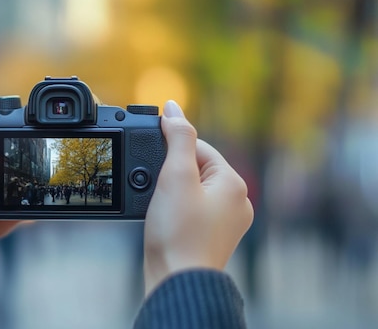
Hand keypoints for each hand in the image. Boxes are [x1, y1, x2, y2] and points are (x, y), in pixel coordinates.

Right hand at [143, 100, 253, 296]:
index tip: (153, 164)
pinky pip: (193, 211)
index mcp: (234, 183)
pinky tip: (166, 223)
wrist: (177, 281)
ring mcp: (227, 222)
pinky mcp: (213, 238)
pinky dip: (177, 212)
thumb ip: (178, 137)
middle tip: (158, 194)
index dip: (172, 151)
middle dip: (172, 175)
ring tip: (162, 211)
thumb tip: (174, 107)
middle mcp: (238, 202)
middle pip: (197, 169)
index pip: (199, 147)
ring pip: (193, 191)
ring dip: (173, 194)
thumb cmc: (177, 233)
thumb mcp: (176, 176)